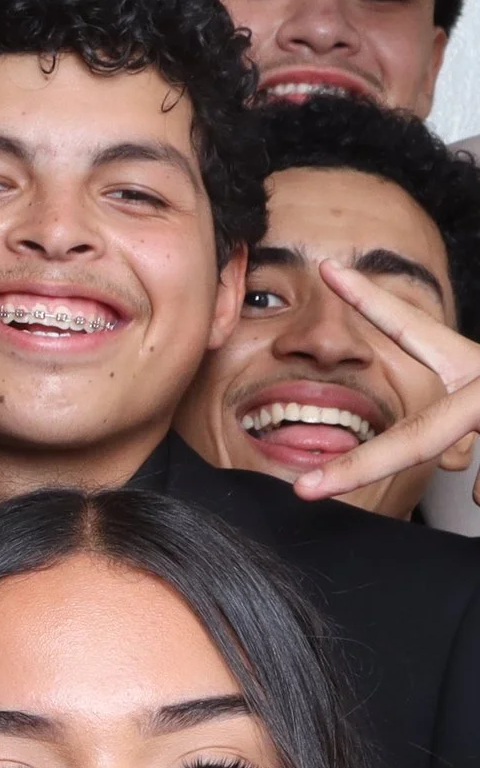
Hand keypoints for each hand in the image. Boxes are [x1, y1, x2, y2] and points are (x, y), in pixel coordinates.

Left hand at [286, 258, 479, 500]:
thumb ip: (471, 438)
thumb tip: (468, 495)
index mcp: (474, 366)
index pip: (414, 329)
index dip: (371, 301)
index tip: (327, 272)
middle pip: (415, 436)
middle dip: (358, 467)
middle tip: (304, 491)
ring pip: (465, 463)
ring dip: (477, 476)